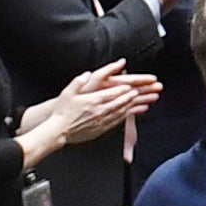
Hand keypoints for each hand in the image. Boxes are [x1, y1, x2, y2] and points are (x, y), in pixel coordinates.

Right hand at [20, 64, 157, 159]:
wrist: (59, 131)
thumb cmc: (62, 112)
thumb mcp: (68, 93)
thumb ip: (78, 82)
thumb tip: (87, 74)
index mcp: (92, 101)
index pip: (111, 94)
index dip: (123, 91)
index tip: (132, 87)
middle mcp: (99, 111)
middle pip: (120, 103)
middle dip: (134, 98)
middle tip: (145, 94)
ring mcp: (102, 121)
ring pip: (121, 112)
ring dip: (134, 107)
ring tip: (146, 103)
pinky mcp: (101, 129)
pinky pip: (117, 122)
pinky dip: (127, 117)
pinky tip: (132, 113)